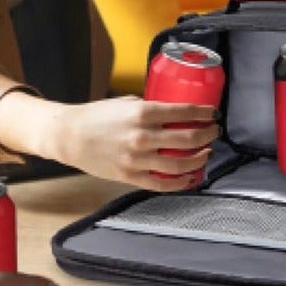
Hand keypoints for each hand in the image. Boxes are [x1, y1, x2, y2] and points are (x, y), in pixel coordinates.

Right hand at [54, 95, 219, 190]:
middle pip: (187, 138)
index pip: (183, 112)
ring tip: (206, 153)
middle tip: (214, 132)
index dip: (203, 113)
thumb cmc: (97, 115)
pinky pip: (160, 184)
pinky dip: (179, 183)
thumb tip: (172, 111)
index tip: (213, 114)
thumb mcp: (126, 102)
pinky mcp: (130, 176)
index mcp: (142, 112)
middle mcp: (142, 136)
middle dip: (207, 135)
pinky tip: (189, 178)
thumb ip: (149, 107)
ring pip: (178, 164)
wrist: (70, 135)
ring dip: (198, 159)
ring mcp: (136, 158)